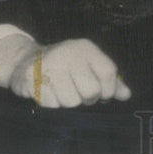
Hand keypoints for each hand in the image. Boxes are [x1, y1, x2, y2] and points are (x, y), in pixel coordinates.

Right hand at [7, 39, 131, 107]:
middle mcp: (69, 54)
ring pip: (71, 101)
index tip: (103, 96)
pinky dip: (52, 104)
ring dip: (68, 103)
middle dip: (88, 99)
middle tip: (80, 94)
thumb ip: (109, 80)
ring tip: (62, 92)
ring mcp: (50, 65)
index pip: (108, 72)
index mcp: (86, 48)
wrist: (26, 60)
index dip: (109, 90)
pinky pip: (52, 105)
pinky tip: (49, 93)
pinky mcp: (32, 79)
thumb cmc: (64, 66)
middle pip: (91, 90)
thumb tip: (126, 95)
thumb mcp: (88, 65)